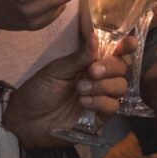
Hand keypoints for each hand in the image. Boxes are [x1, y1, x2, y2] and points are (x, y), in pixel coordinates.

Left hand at [4, 38, 133, 147]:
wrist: (27, 120)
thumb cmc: (39, 90)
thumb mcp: (57, 70)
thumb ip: (79, 57)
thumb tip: (96, 37)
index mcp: (89, 63)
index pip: (113, 52)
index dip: (124, 46)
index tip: (129, 43)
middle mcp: (99, 79)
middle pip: (122, 68)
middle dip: (111, 67)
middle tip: (92, 70)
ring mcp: (101, 98)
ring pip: (120, 86)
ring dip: (103, 85)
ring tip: (81, 89)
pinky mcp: (100, 118)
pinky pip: (113, 106)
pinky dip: (101, 102)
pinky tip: (84, 102)